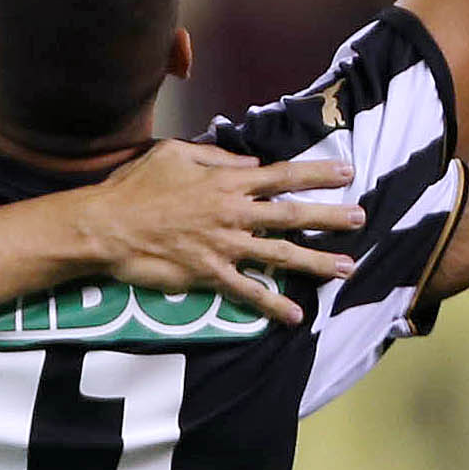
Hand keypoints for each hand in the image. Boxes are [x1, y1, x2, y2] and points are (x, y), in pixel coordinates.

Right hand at [74, 142, 365, 325]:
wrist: (107, 227)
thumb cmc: (136, 186)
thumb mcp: (174, 153)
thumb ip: (215, 155)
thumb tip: (249, 163)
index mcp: (227, 181)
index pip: (282, 175)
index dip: (317, 174)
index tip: (346, 174)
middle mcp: (234, 214)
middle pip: (292, 214)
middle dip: (330, 216)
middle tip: (361, 219)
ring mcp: (225, 246)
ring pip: (281, 254)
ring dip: (317, 262)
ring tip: (346, 267)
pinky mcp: (210, 275)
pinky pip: (248, 291)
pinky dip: (272, 305)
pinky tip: (295, 316)